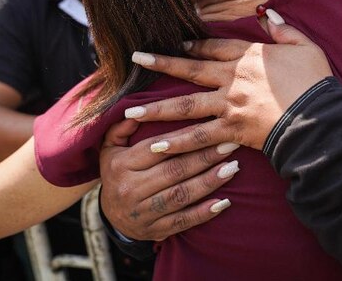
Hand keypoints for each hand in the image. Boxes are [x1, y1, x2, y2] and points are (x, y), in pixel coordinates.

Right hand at [99, 120, 238, 240]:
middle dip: (205, 157)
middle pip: (174, 171)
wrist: (109, 219)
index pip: (158, 148)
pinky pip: (182, 221)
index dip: (186, 138)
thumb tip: (136, 111)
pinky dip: (204, 213)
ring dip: (209, 182)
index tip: (210, 127)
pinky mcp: (155, 230)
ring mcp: (143, 212)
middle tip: (230, 145)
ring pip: (181, 195)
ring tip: (232, 168)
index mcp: (122, 165)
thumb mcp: (110, 149)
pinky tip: (223, 202)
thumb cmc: (117, 175)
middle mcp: (131, 189)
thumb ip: (120, 128)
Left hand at [123, 9, 331, 150]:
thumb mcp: (305, 46)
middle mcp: (233, 79)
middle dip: (161, 64)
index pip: (214, 47)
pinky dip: (178, 143)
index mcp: (249, 57)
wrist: (320, 118)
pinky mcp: (232, 131)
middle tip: (136, 60)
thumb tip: (268, 14)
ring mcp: (230, 106)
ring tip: (130, 111)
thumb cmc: (316, 82)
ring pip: (186, 106)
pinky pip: (200, 137)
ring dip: (157, 108)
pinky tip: (156, 145)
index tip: (176, 43)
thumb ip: (284, 30)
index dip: (194, 45)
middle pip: (191, 70)